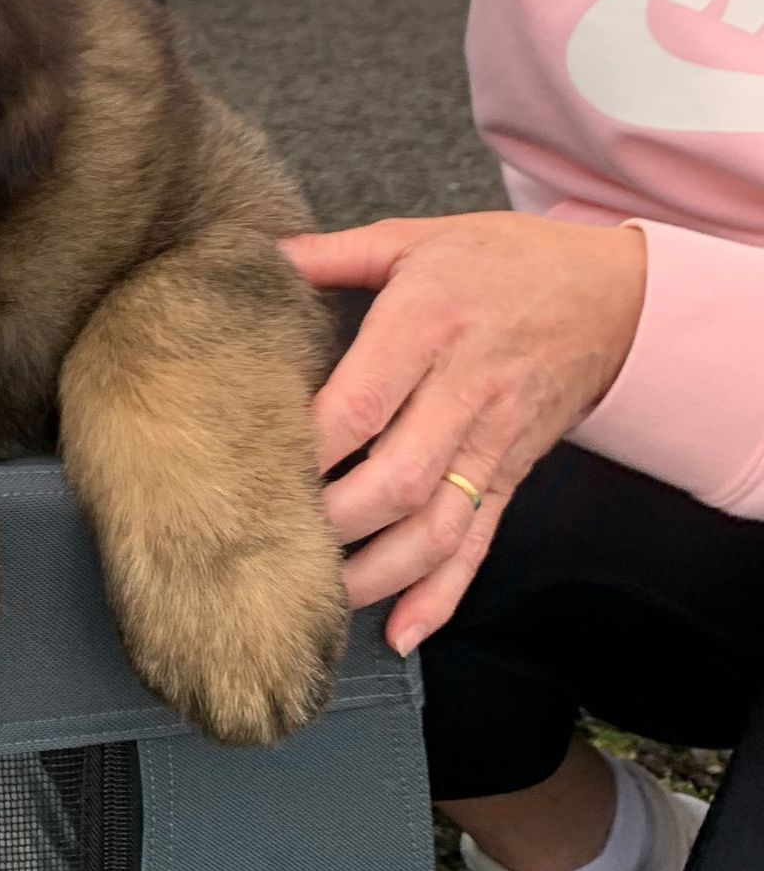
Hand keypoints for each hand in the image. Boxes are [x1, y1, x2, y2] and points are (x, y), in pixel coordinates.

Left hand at [282, 214, 647, 655]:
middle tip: (270, 542)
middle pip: (396, 478)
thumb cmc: (504, 261)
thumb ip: (332, 254)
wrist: (615, 296)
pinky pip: (477, 545)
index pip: (362, 400)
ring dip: (377, 573)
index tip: (254, 468)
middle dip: (332, 521)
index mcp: (429, 324)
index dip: (310, 444)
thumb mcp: (417, 237)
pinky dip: (441, 596)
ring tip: (318, 598)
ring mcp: (492, 443)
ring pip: (436, 527)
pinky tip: (401, 633)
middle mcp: (463, 392)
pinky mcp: (511, 477)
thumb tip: (255, 257)